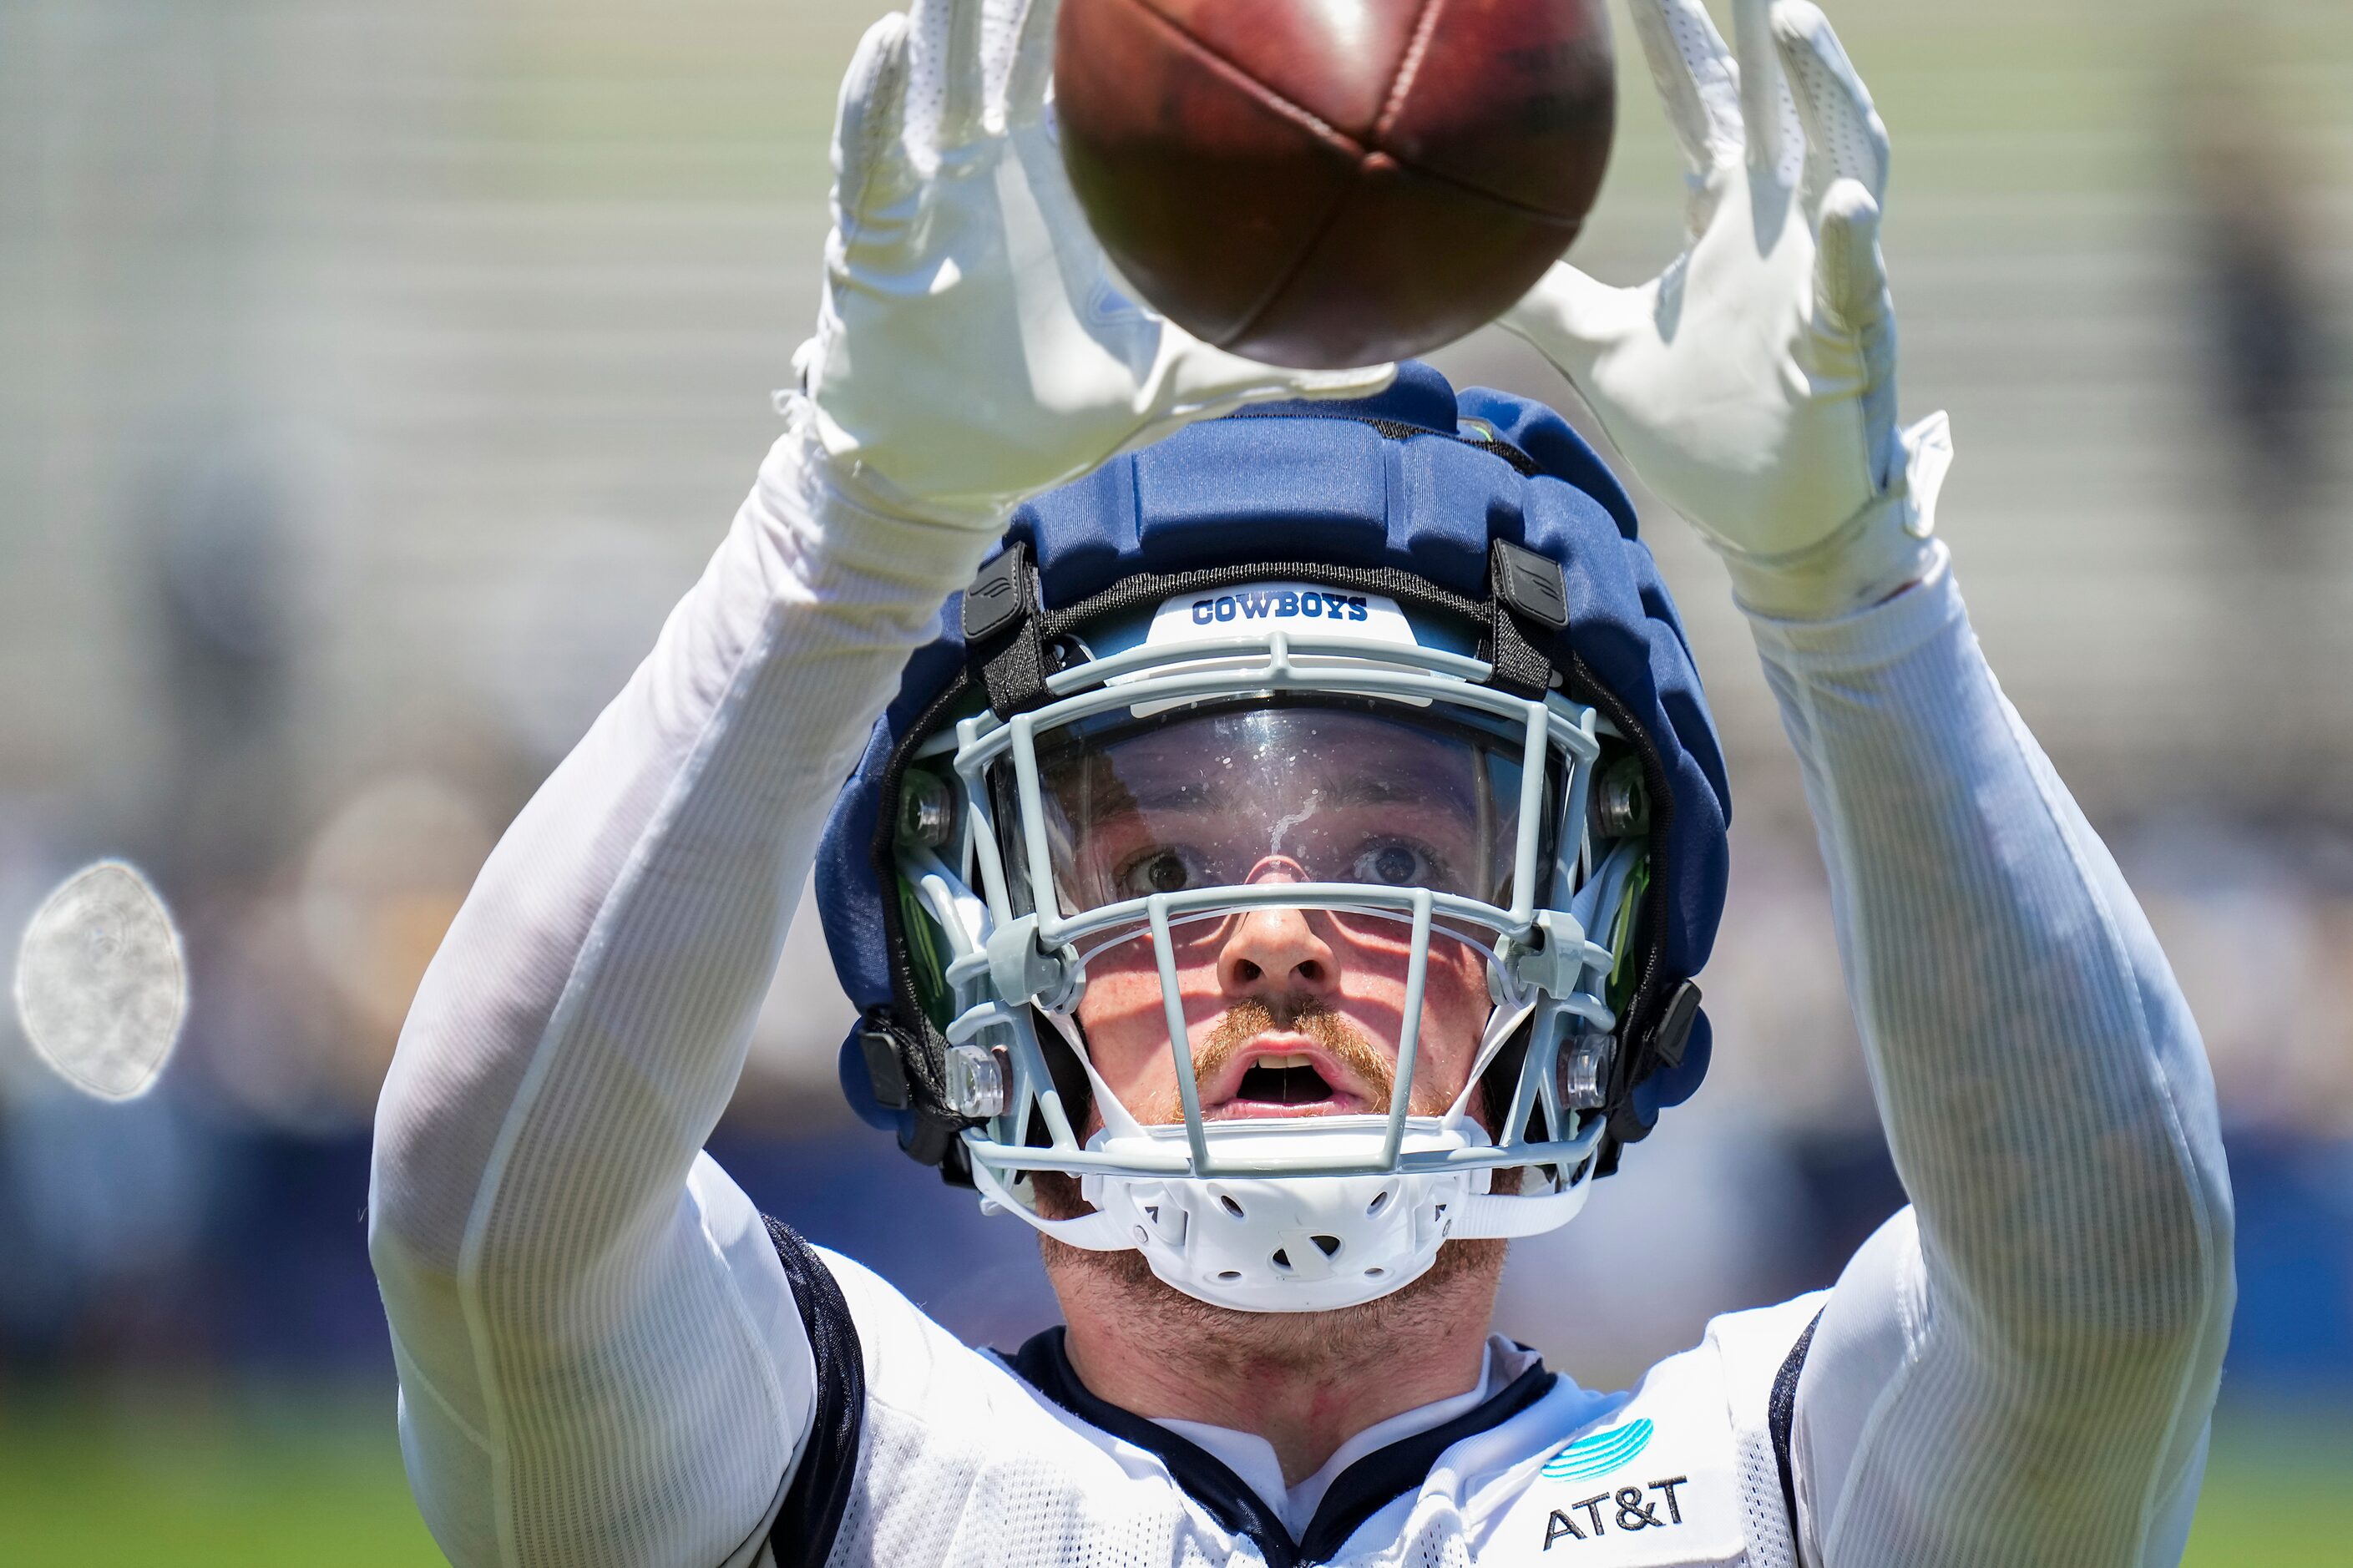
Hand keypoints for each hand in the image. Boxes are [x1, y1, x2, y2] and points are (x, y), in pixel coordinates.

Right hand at [795, 0, 1392, 525]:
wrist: (951, 473)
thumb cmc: (1053, 414)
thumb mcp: (1176, 385)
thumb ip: (1269, 366)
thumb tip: (1389, 370)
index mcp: (1068, 171)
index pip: (1096, 65)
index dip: (1123, 12)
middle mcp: (997, 160)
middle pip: (1016, 43)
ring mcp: (931, 189)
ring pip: (941, 78)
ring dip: (955, 13)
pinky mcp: (874, 233)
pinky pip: (870, 160)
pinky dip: (875, 104)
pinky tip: (890, 44)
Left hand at [1503, 0, 1950, 615]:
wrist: (1772, 523)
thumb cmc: (1703, 430)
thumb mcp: (1599, 348)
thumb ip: (1543, 294)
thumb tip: (1464, 252)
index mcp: (1731, 218)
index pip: (1706, 104)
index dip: (1675, 38)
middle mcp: (1787, 228)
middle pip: (1776, 102)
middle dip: (1757, 24)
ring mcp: (1825, 277)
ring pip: (1843, 158)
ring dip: (1823, 91)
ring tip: (1790, 19)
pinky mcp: (1849, 342)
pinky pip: (1856, 285)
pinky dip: (1851, 245)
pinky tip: (1841, 205)